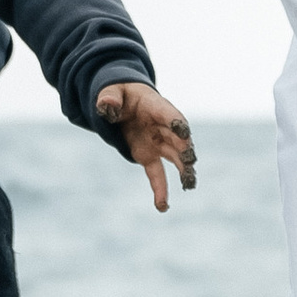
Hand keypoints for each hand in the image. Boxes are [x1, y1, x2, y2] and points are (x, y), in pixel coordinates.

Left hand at [97, 79, 196, 210]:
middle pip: (177, 138)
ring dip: (183, 171)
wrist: (123, 102)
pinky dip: (160, 189)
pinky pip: (157, 174)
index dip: (176, 122)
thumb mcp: (112, 91)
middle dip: (185, 149)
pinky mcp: (149, 156)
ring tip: (189, 185)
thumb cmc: (121, 93)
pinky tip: (162, 206)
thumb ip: (109, 98)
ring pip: (175, 157)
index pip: (169, 114)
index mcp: (155, 106)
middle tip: (190, 161)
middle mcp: (162, 126)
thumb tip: (106, 106)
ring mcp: (158, 142)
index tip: (184, 132)